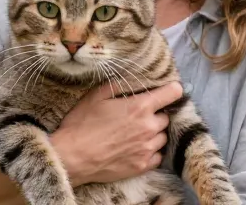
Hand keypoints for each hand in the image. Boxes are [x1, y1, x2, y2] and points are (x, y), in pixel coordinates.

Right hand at [50, 81, 183, 186]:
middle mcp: (149, 127)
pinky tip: (137, 148)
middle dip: (156, 114)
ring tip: (136, 133)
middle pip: (166, 117)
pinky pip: (158, 156)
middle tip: (138, 115)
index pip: (173, 93)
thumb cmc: (82, 124)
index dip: (172, 90)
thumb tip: (136, 80)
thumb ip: (120, 85)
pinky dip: (151, 151)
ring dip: (154, 133)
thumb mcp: (97, 95)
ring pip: (163, 136)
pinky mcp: (142, 166)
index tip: (168, 91)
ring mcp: (147, 148)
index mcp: (140, 107)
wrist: (72, 157)